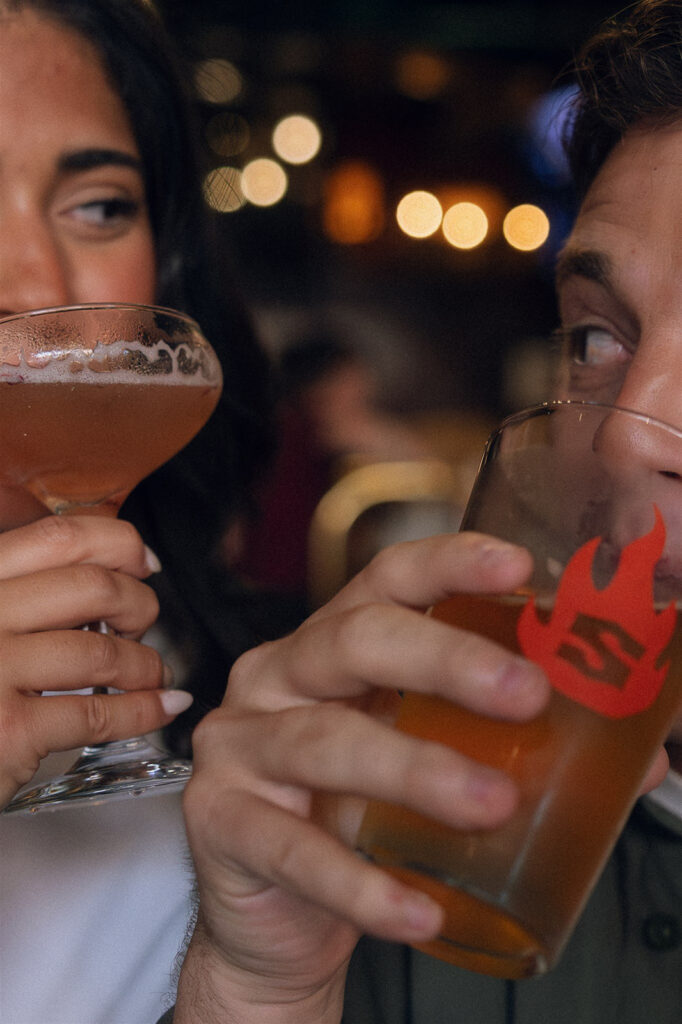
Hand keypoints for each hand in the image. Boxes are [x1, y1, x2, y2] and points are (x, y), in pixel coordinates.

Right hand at [0, 514, 189, 808]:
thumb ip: (21, 593)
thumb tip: (106, 570)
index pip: (55, 538)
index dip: (116, 544)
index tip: (143, 562)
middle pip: (90, 586)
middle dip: (138, 603)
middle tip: (144, 624)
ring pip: (101, 650)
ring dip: (145, 663)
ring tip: (153, 673)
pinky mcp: (8, 730)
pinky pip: (98, 712)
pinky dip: (143, 710)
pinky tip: (162, 707)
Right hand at [177, 533, 549, 1022]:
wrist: (278, 914)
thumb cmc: (357, 817)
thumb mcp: (423, 760)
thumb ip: (506, 747)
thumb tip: (634, 760)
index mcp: (332, 644)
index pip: (384, 579)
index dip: (446, 563)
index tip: (517, 568)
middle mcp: (278, 676)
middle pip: (354, 639)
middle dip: (443, 657)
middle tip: (523, 693)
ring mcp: (241, 745)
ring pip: (324, 740)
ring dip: (414, 769)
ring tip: (490, 805)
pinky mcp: (218, 821)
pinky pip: (292, 849)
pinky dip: (359, 883)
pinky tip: (418, 909)